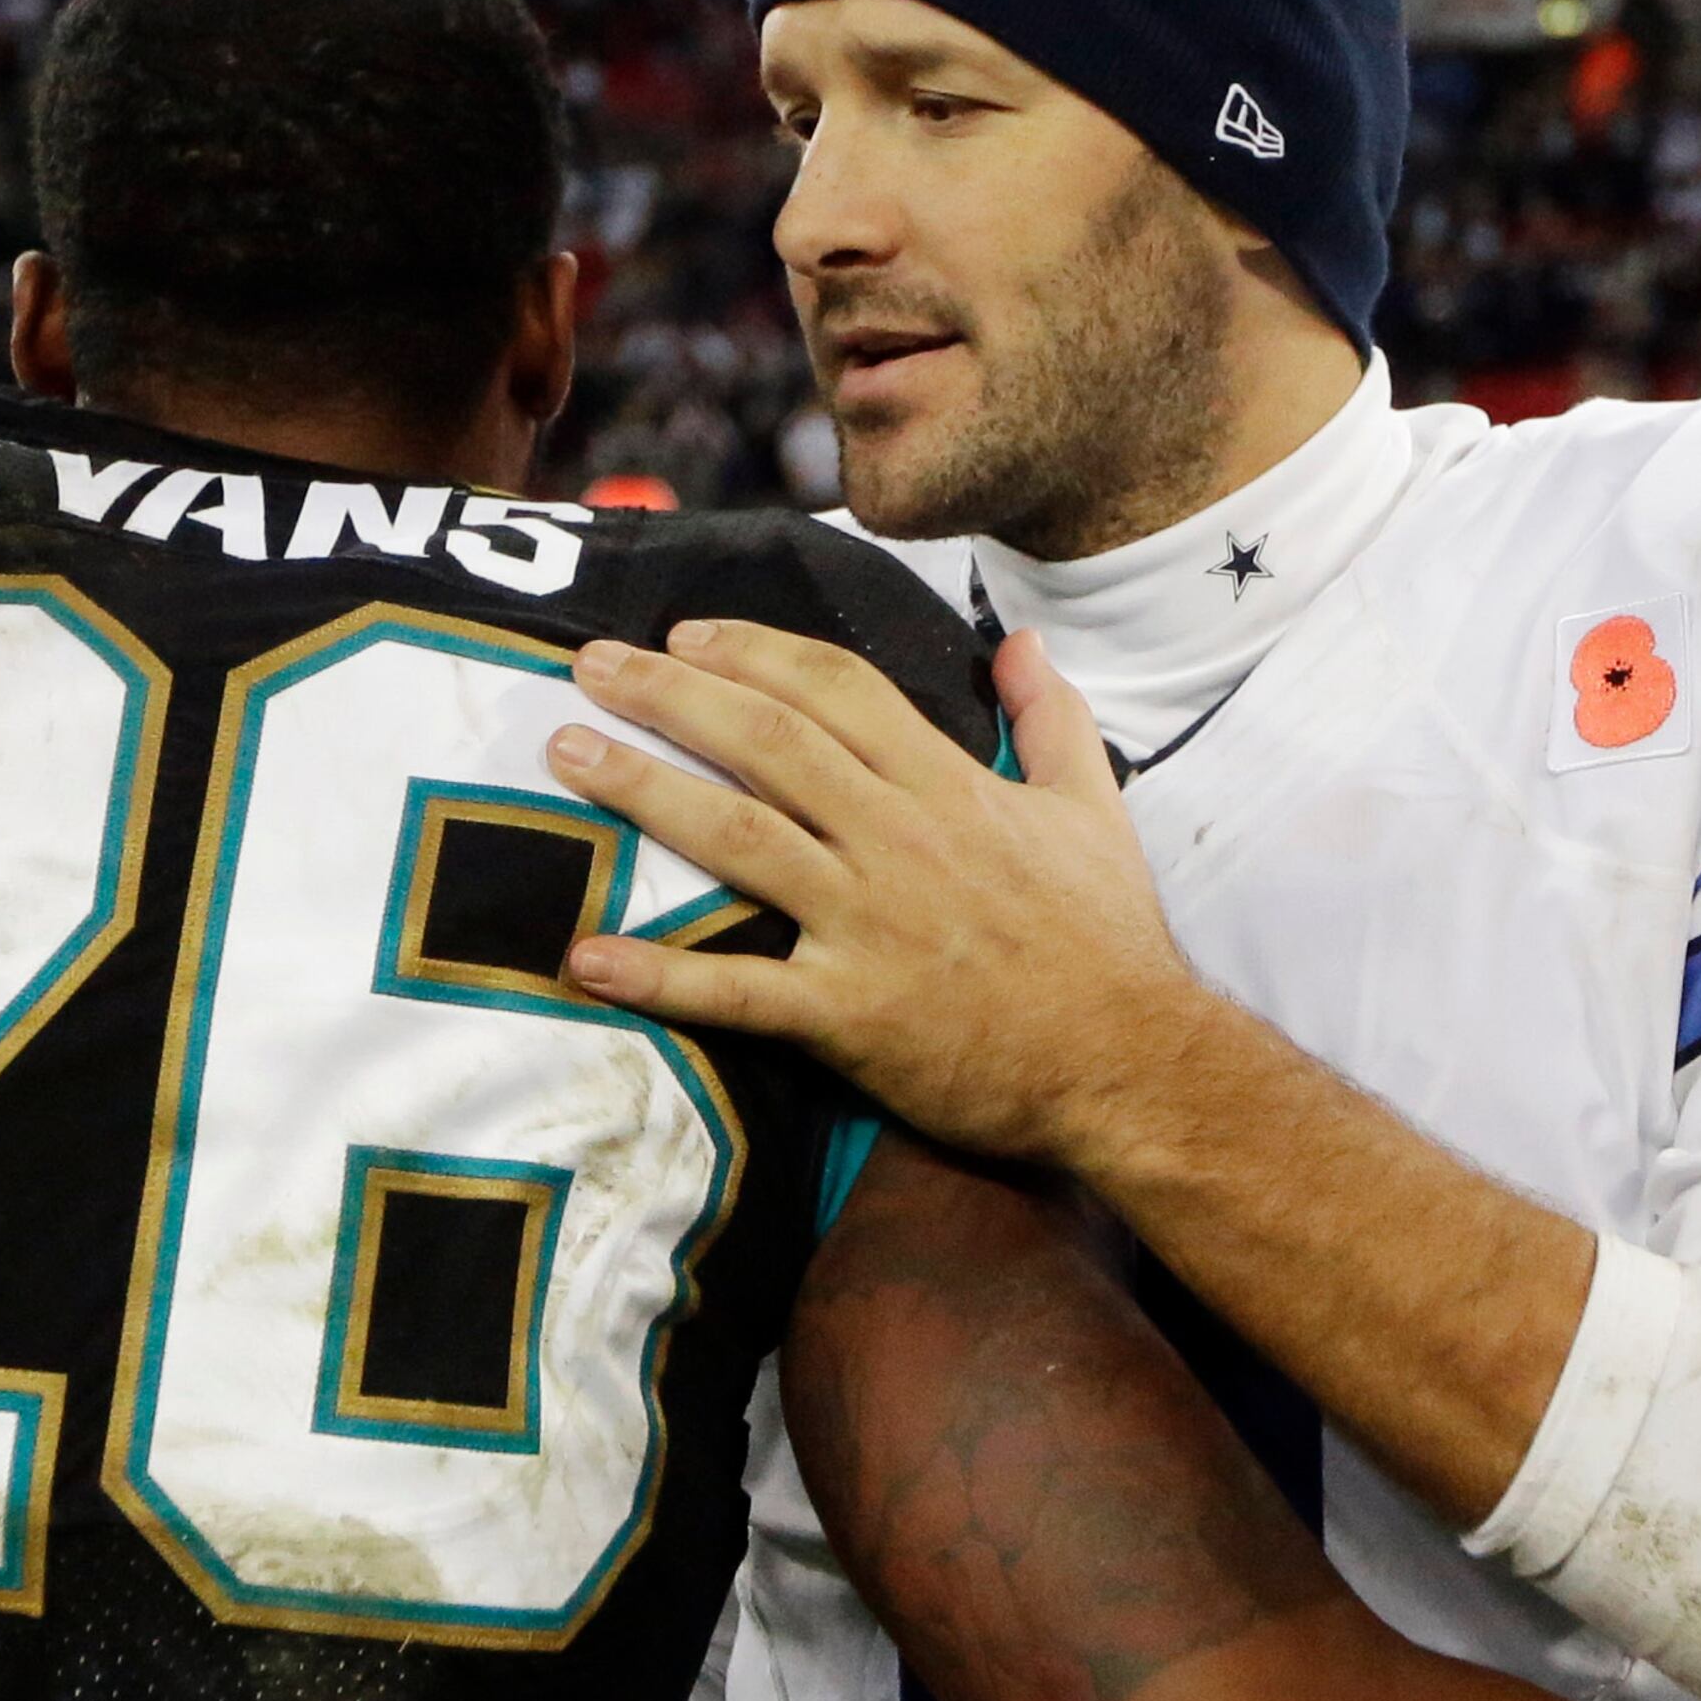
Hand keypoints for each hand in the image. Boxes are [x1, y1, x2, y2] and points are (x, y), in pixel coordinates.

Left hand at [546, 621, 1211, 1163]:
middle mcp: (897, 839)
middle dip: (670, 693)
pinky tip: (585, 956)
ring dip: (643, 788)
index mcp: (947, 786)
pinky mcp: (850, 1013)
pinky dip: (659, 976)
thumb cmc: (1109, 943)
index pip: (835, 689)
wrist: (1134, 1065)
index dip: (752, 652)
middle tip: (589, 665)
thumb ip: (1050, 718)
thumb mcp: (1093, 808)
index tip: (686, 635)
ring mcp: (869, 924)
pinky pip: (739, 990)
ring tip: (566, 753)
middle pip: (766, 740)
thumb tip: (1022, 643)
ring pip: (737, 836)